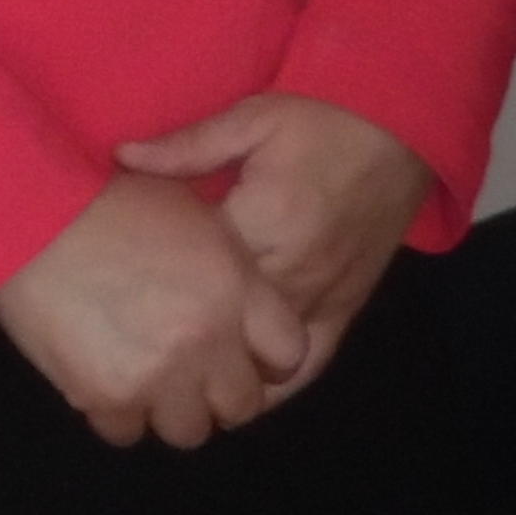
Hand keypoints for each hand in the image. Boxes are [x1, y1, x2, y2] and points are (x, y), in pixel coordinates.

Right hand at [0, 174, 309, 449]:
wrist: (28, 214)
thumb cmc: (109, 200)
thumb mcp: (194, 214)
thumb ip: (232, 270)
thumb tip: (242, 309)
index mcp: (235, 289)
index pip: (288, 354)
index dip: (265, 357)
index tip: (241, 352)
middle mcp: (207, 340)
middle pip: (241, 406)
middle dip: (219, 392)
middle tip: (189, 370)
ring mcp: (158, 375)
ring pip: (188, 430)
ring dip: (169, 408)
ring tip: (143, 374)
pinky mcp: (107, 396)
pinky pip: (127, 433)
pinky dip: (116, 411)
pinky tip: (100, 373)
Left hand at [113, 93, 432, 387]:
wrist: (401, 131)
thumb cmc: (321, 120)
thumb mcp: (252, 118)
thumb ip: (188, 146)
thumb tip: (121, 156)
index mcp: (263, 223)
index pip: (195, 270)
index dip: (151, 282)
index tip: (113, 289)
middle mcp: (294, 272)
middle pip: (225, 324)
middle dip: (181, 337)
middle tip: (131, 346)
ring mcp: (323, 297)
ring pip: (264, 357)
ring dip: (224, 371)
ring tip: (178, 385)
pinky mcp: (347, 308)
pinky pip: (312, 362)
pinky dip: (278, 385)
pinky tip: (242, 396)